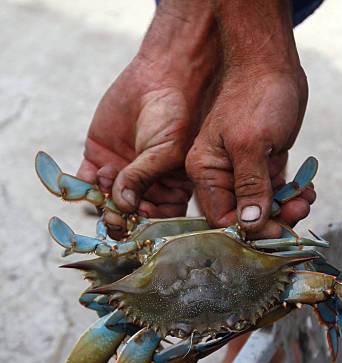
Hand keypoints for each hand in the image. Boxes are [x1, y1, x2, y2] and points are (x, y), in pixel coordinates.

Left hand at [77, 3, 217, 237]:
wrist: (160, 76)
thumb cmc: (176, 116)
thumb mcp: (166, 151)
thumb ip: (144, 179)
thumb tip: (122, 206)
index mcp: (170, 192)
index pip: (156, 221)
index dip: (145, 225)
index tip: (138, 217)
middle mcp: (144, 189)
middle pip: (127, 217)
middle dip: (119, 218)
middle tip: (114, 214)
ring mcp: (121, 175)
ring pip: (105, 203)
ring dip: (102, 198)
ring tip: (109, 174)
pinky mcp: (99, 158)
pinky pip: (85, 183)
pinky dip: (84, 185)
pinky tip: (96, 172)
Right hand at [186, 68, 313, 237]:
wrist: (272, 63)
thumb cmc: (256, 97)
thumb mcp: (252, 144)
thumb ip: (251, 186)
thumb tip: (250, 225)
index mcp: (206, 171)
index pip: (221, 218)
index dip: (248, 230)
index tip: (276, 230)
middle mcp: (221, 176)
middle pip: (244, 216)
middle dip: (273, 220)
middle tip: (298, 213)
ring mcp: (243, 172)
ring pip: (264, 207)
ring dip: (287, 208)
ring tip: (306, 200)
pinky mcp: (263, 166)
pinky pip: (276, 192)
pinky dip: (292, 195)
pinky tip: (307, 190)